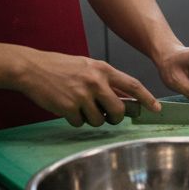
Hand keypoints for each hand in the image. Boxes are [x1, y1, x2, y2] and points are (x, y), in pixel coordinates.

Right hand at [12, 50, 159, 127]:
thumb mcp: (87, 66)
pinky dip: (75, 120)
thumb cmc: (59, 67)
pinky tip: (67, 109)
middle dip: (115, 117)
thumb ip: (105, 80)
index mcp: (103, 69)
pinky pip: (80, 123)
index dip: (147, 98)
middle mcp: (96, 82)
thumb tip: (122, 99)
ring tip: (80, 107)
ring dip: (92, 119)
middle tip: (109, 117)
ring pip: (99, 119)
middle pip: (118, 109)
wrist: (32, 68)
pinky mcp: (68, 107)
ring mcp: (82, 95)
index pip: (133, 85)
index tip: (156, 108)